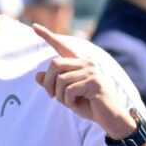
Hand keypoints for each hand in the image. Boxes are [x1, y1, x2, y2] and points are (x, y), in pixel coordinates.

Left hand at [32, 23, 134, 137]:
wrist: (111, 119)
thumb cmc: (90, 106)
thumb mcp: (67, 95)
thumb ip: (54, 84)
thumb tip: (37, 75)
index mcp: (81, 63)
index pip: (62, 46)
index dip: (48, 36)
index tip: (34, 27)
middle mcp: (87, 63)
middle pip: (54, 64)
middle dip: (48, 83)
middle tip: (51, 96)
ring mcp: (91, 71)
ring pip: (60, 79)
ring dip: (59, 96)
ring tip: (68, 103)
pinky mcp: (94, 82)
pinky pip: (69, 90)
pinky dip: (68, 101)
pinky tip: (76, 105)